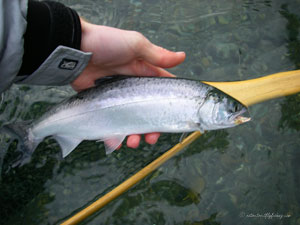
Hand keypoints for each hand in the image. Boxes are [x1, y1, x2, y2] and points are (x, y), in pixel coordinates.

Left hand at [72, 19, 185, 148]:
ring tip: (133, 142)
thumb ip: (158, 55)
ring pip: (130, 121)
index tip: (172, 120)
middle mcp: (132, 88)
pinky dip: (114, 135)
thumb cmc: (107, 44)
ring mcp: (117, 98)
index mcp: (144, 74)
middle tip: (151, 138)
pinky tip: (116, 142)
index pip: (161, 93)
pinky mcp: (102, 105)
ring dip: (134, 134)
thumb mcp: (136, 45)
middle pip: (147, 113)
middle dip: (151, 127)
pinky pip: (110, 123)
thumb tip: (183, 57)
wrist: (75, 50)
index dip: (168, 107)